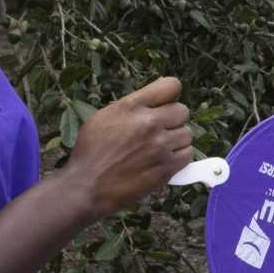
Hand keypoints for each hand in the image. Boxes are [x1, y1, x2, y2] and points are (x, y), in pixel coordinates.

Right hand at [64, 76, 193, 217]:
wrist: (86, 186)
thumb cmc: (91, 151)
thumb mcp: (104, 117)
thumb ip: (131, 105)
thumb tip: (156, 98)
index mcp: (131, 107)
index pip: (171, 86)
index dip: (170, 95)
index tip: (164, 105)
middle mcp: (148, 123)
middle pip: (182, 111)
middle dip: (173, 119)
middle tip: (159, 131)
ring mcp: (159, 146)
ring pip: (187, 133)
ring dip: (176, 140)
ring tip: (158, 148)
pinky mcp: (165, 167)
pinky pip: (187, 154)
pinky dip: (179, 157)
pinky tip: (163, 160)